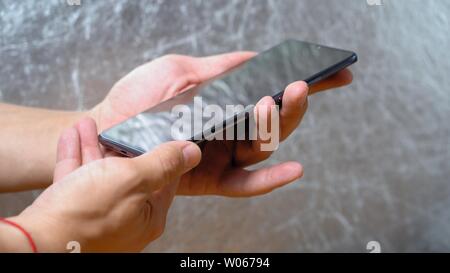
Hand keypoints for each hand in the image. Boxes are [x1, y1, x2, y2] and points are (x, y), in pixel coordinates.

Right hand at [11, 118, 200, 251]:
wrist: (38, 241)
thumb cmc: (87, 217)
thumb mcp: (133, 180)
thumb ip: (163, 163)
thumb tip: (191, 153)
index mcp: (148, 215)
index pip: (164, 180)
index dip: (161, 154)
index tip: (158, 134)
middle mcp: (125, 219)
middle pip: (128, 175)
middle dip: (120, 145)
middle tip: (119, 126)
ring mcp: (98, 217)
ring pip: (99, 174)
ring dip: (94, 146)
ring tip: (90, 125)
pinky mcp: (72, 214)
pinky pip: (77, 180)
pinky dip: (76, 158)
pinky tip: (73, 137)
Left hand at [90, 52, 352, 196]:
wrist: (108, 129)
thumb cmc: (139, 97)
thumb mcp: (179, 72)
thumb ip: (220, 68)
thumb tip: (257, 57)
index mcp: (228, 101)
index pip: (274, 91)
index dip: (305, 83)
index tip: (336, 72)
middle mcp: (232, 128)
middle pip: (276, 120)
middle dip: (294, 104)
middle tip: (301, 85)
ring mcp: (225, 153)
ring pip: (265, 146)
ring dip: (276, 127)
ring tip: (272, 103)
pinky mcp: (213, 178)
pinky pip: (246, 182)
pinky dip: (271, 178)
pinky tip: (295, 169)